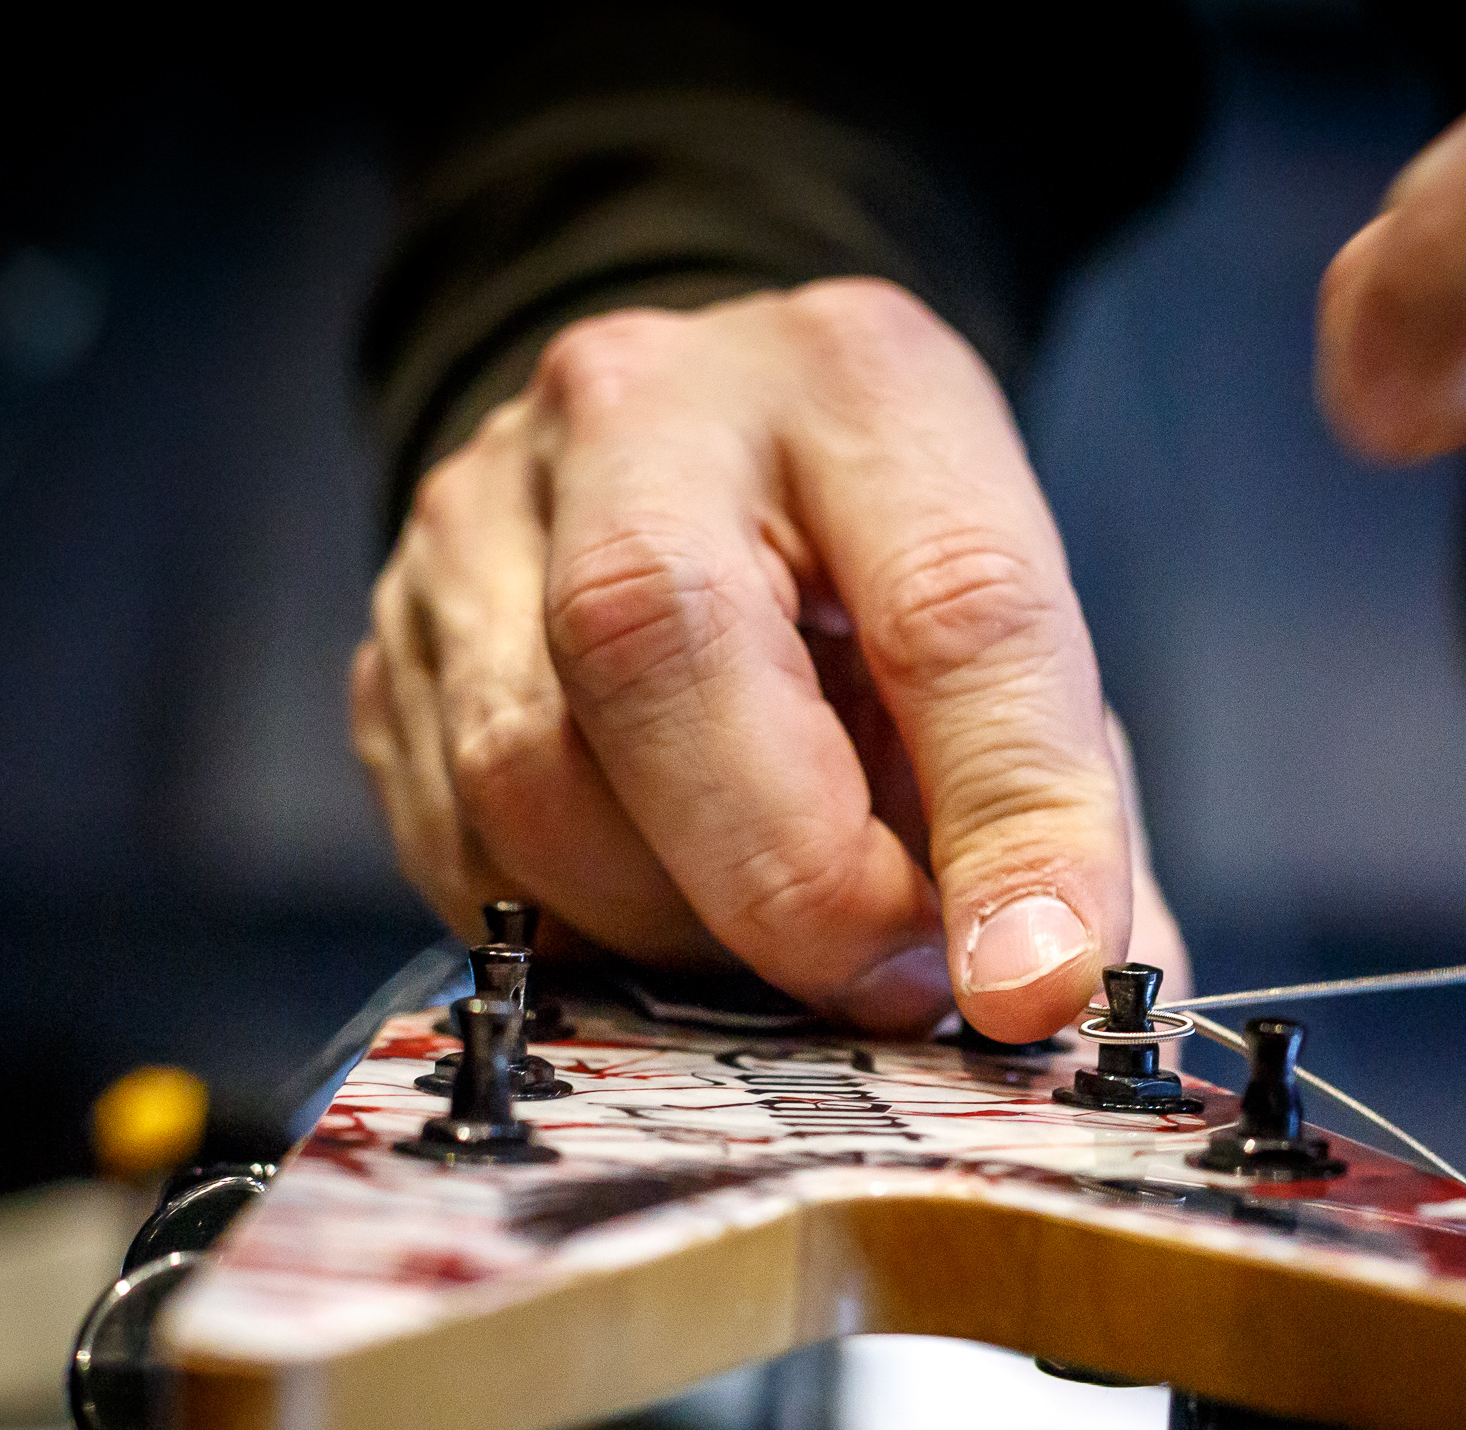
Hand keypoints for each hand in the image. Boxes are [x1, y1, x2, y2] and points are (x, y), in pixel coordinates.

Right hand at [351, 279, 1182, 1039]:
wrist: (689, 461)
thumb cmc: (870, 579)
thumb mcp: (1006, 650)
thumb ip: (1057, 819)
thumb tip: (1073, 1008)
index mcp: (859, 385)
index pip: (950, 606)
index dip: (1009, 821)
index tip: (1039, 983)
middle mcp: (644, 411)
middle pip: (656, 644)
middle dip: (791, 877)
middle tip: (884, 986)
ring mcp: (481, 518)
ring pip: (530, 771)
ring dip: (676, 920)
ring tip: (779, 939)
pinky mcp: (391, 643)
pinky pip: (458, 849)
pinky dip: (581, 931)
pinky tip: (666, 909)